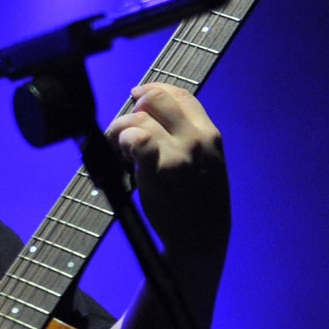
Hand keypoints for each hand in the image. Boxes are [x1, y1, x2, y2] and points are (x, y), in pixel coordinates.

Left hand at [106, 84, 229, 262]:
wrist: (201, 239)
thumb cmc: (197, 203)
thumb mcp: (205, 163)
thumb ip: (185, 137)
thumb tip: (148, 115)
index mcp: (209, 134)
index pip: (180, 94)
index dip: (153, 89)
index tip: (136, 96)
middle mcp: (196, 139)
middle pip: (155, 99)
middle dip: (132, 110)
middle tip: (122, 132)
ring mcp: (179, 154)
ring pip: (138, 119)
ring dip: (119, 131)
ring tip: (119, 151)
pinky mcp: (160, 171)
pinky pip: (137, 139)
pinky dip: (123, 141)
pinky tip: (122, 157)